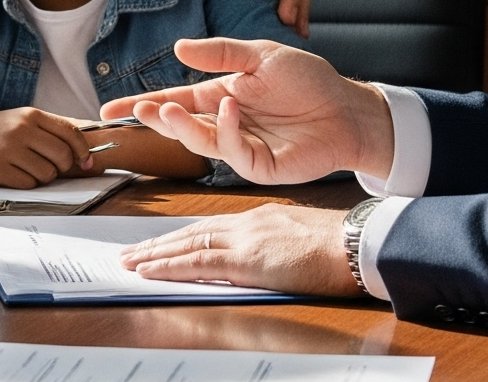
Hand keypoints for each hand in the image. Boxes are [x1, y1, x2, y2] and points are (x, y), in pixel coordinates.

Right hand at [0, 105, 97, 187]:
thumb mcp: (20, 119)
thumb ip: (48, 130)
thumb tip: (82, 151)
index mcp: (31, 115)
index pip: (70, 133)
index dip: (83, 151)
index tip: (86, 161)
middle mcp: (22, 130)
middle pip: (62, 157)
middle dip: (61, 168)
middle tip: (49, 167)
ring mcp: (9, 150)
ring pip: (47, 174)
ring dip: (41, 177)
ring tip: (25, 168)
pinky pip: (28, 185)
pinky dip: (25, 184)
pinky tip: (13, 174)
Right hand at [99, 36, 392, 186]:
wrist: (347, 109)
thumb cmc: (308, 80)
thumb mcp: (260, 55)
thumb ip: (220, 53)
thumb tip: (178, 49)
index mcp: (221, 95)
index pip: (173, 100)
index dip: (142, 105)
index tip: (109, 111)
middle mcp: (225, 123)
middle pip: (179, 125)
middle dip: (155, 119)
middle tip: (140, 111)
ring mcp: (241, 147)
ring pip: (199, 141)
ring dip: (181, 127)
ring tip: (167, 109)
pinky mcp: (259, 166)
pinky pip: (233, 152)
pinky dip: (226, 130)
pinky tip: (230, 109)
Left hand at [117, 203, 356, 296]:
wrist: (358, 244)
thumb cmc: (341, 248)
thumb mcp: (301, 240)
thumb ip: (276, 247)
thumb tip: (266, 261)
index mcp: (260, 218)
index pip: (211, 226)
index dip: (182, 236)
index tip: (162, 243)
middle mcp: (247, 223)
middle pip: (192, 232)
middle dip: (160, 243)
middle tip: (132, 251)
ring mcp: (245, 239)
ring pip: (187, 244)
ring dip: (154, 254)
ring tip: (130, 261)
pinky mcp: (246, 260)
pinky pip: (197, 262)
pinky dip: (168, 265)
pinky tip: (148, 270)